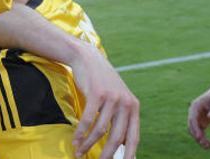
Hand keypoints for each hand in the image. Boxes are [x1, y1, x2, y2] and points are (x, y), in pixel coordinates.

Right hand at [70, 42, 139, 158]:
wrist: (89, 59)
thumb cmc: (102, 83)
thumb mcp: (117, 99)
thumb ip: (121, 119)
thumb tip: (121, 146)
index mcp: (133, 107)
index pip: (133, 137)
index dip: (129, 154)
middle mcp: (126, 103)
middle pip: (117, 137)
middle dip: (106, 154)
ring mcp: (112, 98)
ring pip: (100, 130)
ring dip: (88, 144)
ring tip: (79, 152)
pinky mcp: (97, 94)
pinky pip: (88, 120)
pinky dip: (80, 133)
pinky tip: (75, 140)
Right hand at [187, 87, 209, 148]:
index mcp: (195, 107)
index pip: (192, 119)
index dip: (195, 128)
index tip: (199, 136)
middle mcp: (194, 113)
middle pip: (192, 126)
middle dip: (197, 135)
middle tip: (204, 143)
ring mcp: (197, 119)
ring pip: (195, 131)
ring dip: (200, 139)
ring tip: (208, 147)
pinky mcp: (202, 123)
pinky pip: (200, 132)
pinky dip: (203, 138)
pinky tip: (209, 145)